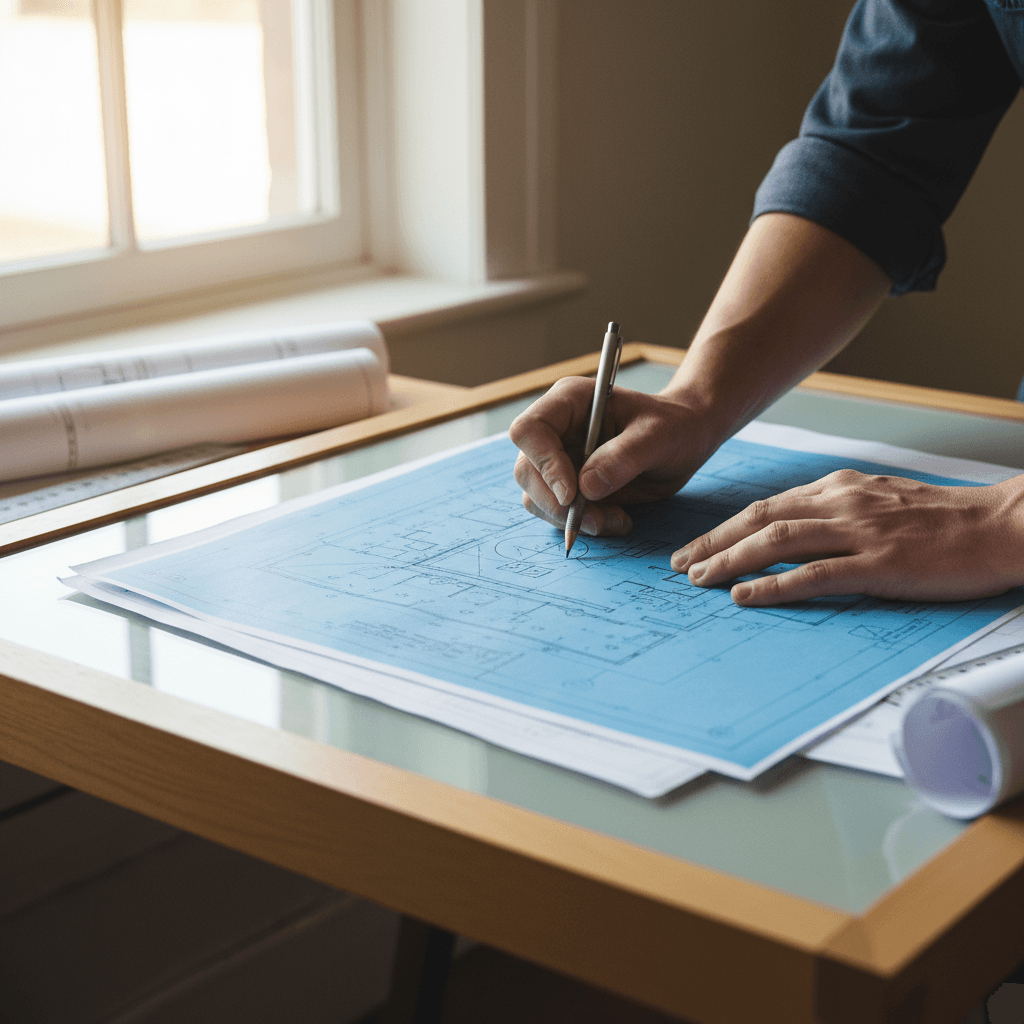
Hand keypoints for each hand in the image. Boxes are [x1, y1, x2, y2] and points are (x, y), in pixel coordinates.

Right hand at [509, 377, 719, 535]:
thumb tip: (585, 488)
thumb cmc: (673, 426)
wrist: (685, 441)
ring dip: (570, 519)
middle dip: (556, 503)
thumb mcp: (658, 436)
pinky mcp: (569, 488)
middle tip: (596, 519)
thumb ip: (623, 457)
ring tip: (614, 520)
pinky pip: (558, 514)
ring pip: (536, 498)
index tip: (573, 493)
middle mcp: (556, 431)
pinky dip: (583, 526)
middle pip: (526, 471)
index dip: (543, 463)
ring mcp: (559, 461)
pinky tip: (616, 520)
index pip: (529, 431)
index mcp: (569, 403)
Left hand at [671, 470, 1023, 604]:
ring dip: (730, 560)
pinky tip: (744, 597)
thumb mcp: (880, 502)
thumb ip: (836, 513)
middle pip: (760, 520)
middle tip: (679, 564)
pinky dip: (773, 585)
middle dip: (713, 542)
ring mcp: (860, 533)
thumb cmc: (943, 520)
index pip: (768, 506)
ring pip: (777, 542)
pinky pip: (814, 575)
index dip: (727, 527)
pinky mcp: (880, 564)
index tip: (698, 545)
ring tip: (698, 579)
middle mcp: (842, 503)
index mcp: (840, 489)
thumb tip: (793, 533)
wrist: (1002, 525)